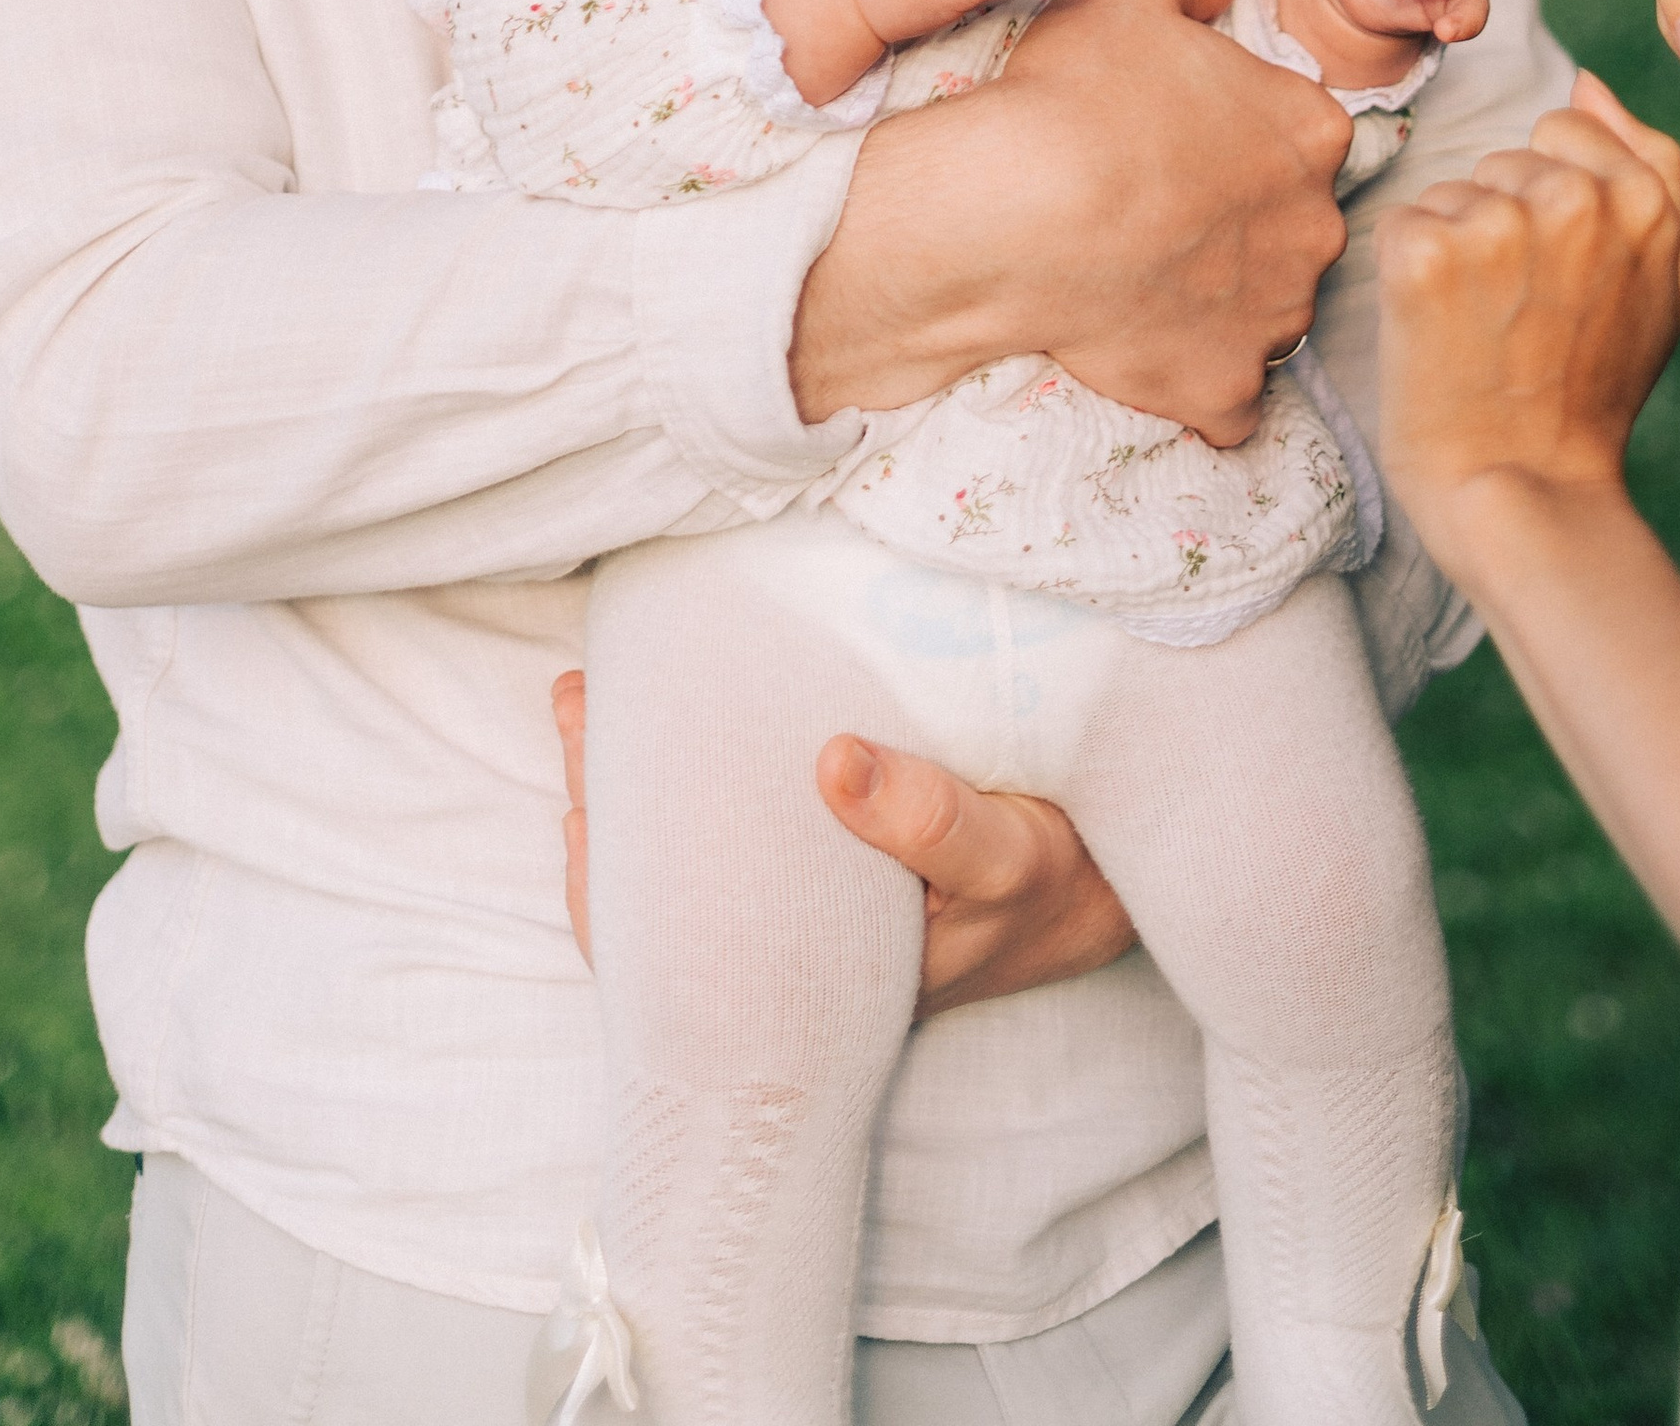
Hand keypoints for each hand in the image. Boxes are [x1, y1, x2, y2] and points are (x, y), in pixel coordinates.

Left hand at [550, 667, 1135, 1020]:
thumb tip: (834, 765)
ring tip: (592, 693)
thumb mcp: (1012, 856)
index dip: (611, 886)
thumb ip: (935, 820)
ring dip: (635, 779)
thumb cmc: (1054, 880)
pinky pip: (728, 837)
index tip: (582, 781)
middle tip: (578, 699)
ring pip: (687, 863)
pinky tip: (661, 712)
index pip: (680, 958)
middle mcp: (793, 965)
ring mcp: (801, 919)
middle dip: (607, 803)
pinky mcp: (821, 869)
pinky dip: (685, 777)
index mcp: (818, 988)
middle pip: (664, 899)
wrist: (1100, 891)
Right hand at [791, 0, 1351, 447]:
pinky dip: (1199, 380)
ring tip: (1145, 277)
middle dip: (1242, 220)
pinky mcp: (1227, 385)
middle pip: (1294, 222)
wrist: (1018, 211)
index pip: (1301, 133)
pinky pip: (1229, 396)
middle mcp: (1315, 225)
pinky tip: (1150, 350)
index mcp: (1308, 129)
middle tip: (1160, 208)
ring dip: (1224, 298)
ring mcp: (1276, 314)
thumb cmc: (1077, 94)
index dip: (1241, 135)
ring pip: (1269, 306)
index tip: (1183, 141)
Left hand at [1376, 72, 1679, 584]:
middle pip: (1501, 160)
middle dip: (1500, 222)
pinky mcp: (1422, 254)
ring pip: (1448, 193)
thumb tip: (1590, 80)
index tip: (1557, 272)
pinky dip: (1406, 277)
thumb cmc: (1592, 394)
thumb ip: (1647, 168)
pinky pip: (1401, 226)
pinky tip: (1437, 334)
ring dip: (1453, 250)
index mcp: (1641, 197)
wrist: (1525, 491)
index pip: (1563, 128)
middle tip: (1519, 314)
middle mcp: (1572, 195)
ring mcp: (1495, 222)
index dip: (1549, 198)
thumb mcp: (1666, 283)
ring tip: (1481, 329)